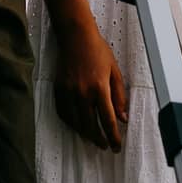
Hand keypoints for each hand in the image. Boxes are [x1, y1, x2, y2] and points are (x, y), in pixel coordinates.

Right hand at [52, 23, 128, 150]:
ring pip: (75, 123)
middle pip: (90, 126)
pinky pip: (63, 113)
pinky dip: (70, 123)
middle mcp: (83, 93)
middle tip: (105, 146)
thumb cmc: (97, 51)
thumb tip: (123, 117)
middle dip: (99, 139)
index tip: (116, 146)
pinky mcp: (59, 89)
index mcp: (100, 88)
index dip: (113, 137)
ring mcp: (69, 92)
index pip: (108, 121)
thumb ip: (119, 96)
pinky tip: (77, 125)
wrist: (76, 37)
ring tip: (92, 138)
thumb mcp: (115, 71)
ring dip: (84, 134)